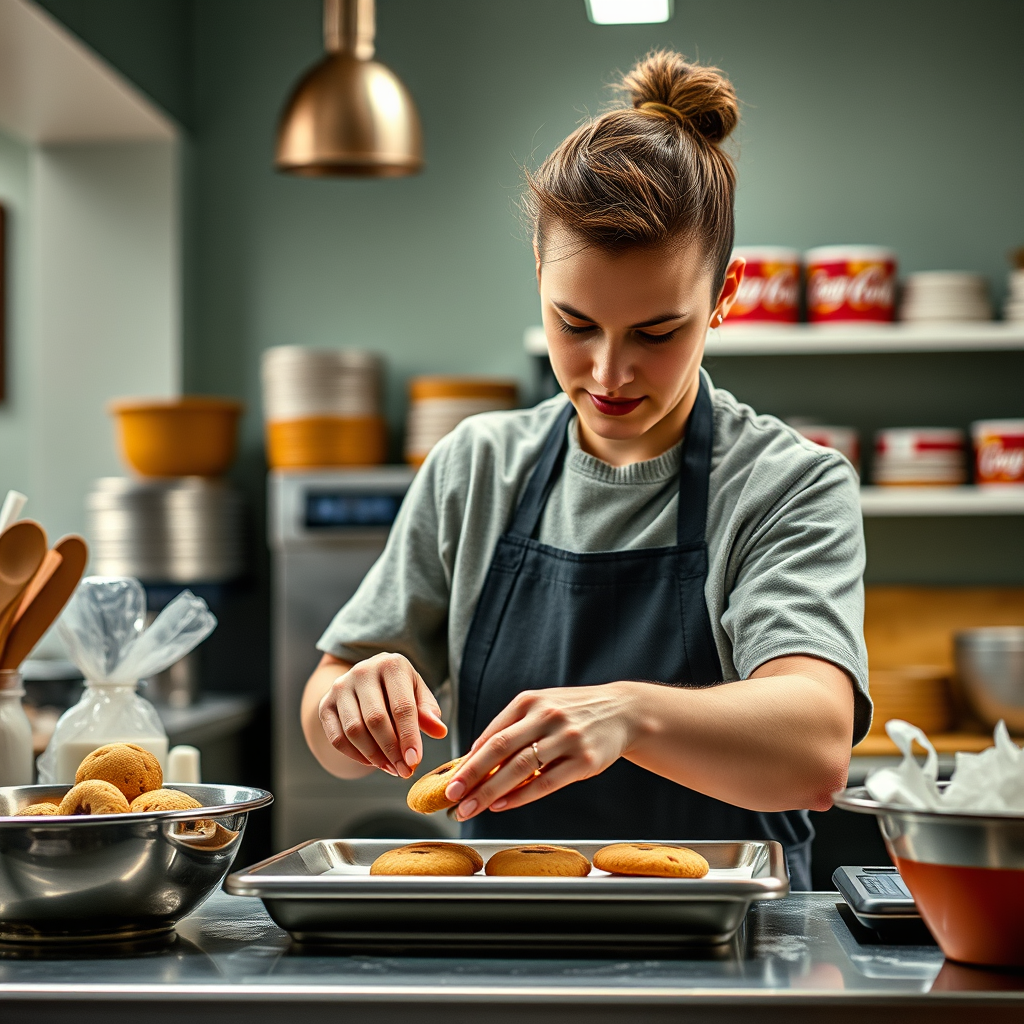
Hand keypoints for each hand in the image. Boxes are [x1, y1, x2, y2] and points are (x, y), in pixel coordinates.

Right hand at [318, 652, 446, 777]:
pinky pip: (337, 738)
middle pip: (376, 720)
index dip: (409, 736)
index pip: (402, 706)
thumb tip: (439, 731)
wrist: (367, 679)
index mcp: (391, 664)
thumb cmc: (399, 688)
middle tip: (404, 770)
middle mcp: (362, 671)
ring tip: (391, 768)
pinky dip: (355, 756)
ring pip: (354, 730)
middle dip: (392, 750)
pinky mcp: (325, 704)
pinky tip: (373, 762)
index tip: (415, 761)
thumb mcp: (418, 693)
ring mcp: (340, 687)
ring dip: (374, 756)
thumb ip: (429, 711)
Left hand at [443, 682, 640, 819]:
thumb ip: (511, 729)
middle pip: (500, 749)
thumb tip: (474, 759)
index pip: (492, 734)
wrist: (623, 711)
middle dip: (471, 775)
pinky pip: (547, 782)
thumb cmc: (573, 713)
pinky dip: (521, 796)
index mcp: (530, 701)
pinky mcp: (585, 760)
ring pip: (521, 768)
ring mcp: (567, 738)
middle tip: (451, 795)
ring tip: (470, 807)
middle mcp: (547, 716)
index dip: (468, 759)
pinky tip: (503, 805)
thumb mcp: (542, 707)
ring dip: (491, 791)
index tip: (449, 780)